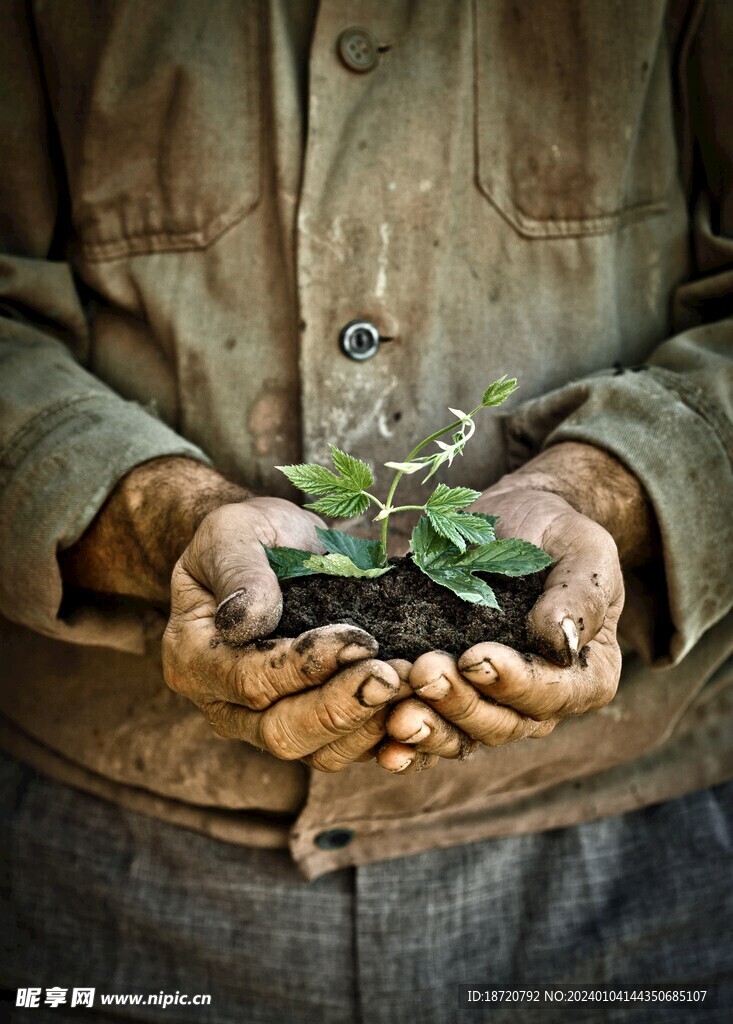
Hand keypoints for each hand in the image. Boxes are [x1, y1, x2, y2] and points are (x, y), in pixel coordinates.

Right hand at [162, 496, 409, 770]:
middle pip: (282, 733)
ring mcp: (266, 724)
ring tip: (412, 685)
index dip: (307, 665)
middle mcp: (224, 705)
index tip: (359, 638)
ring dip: (371, 724)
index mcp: (194, 659)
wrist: (271, 549)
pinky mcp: (311, 728)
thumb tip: (248, 618)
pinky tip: (418, 710)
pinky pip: (349, 751)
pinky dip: (386, 737)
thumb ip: (239, 572)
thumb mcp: (232, 534)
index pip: (250, 679)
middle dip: (343, 707)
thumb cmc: (248, 537)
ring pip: (319, 754)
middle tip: (393, 676)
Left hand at [378, 443, 650, 770]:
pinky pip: (429, 736)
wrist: (511, 523)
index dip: (514, 683)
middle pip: (502, 723)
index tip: (476, 658)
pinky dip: (406, 745)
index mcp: (587, 675)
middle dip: (459, 702)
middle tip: (424, 671)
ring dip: (427, 727)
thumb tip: (560, 640)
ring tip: (395, 709)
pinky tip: (381, 746)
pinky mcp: (450, 701)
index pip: (552, 693)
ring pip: (462, 737)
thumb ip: (579, 595)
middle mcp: (542, 703)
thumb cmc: (554, 534)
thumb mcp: (581, 549)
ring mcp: (492, 706)